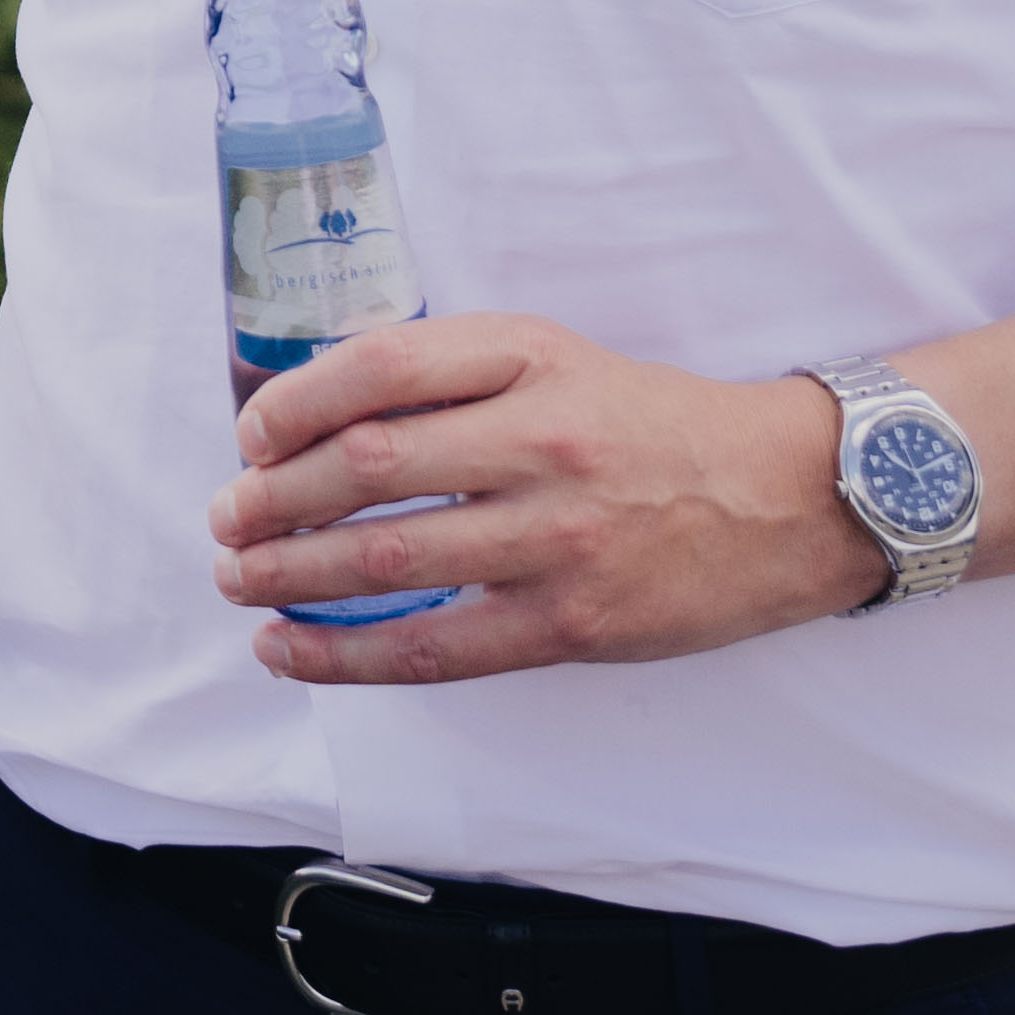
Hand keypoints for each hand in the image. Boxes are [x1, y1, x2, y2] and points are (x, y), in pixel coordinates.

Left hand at [207, 316, 877, 685]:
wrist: (788, 496)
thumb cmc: (652, 424)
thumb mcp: (557, 361)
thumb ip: (453, 376)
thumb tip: (318, 416)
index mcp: (529, 359)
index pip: (377, 369)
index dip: (291, 405)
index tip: (250, 437)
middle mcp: (540, 441)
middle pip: (366, 465)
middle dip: (272, 498)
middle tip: (226, 517)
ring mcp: (556, 538)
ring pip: (386, 558)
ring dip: (288, 574)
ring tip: (239, 578)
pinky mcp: (570, 621)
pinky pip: (433, 647)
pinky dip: (344, 655)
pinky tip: (288, 650)